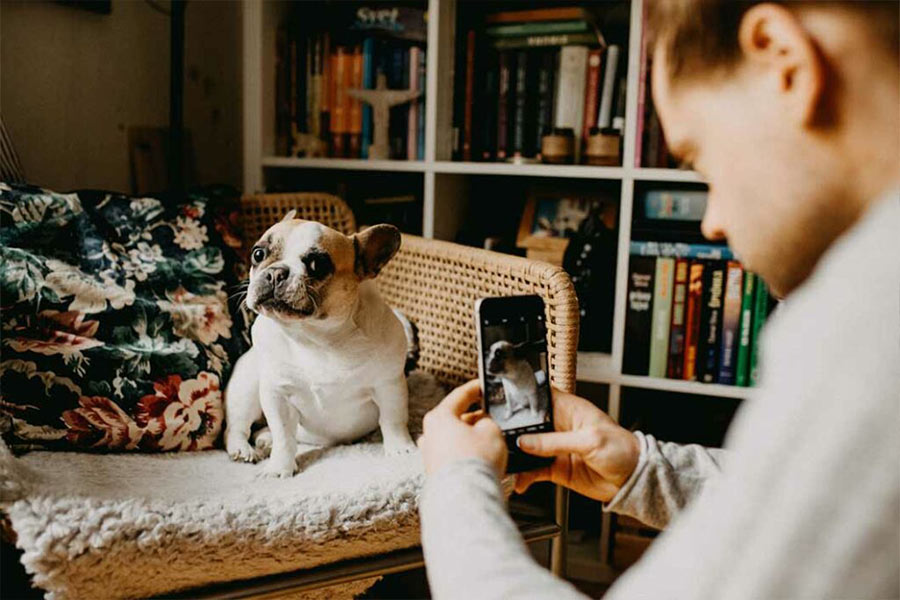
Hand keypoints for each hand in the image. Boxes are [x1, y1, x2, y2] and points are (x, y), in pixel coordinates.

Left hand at [418, 380, 507, 476]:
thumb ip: (487, 421)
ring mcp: (430, 454)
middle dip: (474, 418)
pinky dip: (466, 453)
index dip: (474, 389)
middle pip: (455, 419)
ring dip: (471, 438)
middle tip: (492, 418)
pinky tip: (481, 458)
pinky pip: (454, 455)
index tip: (482, 386)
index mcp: (439, 417)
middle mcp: (429, 434)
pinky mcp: (436, 472)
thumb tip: (483, 423)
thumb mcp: (491, 431)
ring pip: (454, 438)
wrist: (465, 496)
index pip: (459, 396)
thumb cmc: (475, 461)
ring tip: (490, 442)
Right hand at [515, 389, 639, 501]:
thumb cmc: (622, 450)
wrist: (632, 480)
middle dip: (513, 432)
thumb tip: (527, 442)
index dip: (523, 398)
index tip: (504, 405)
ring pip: (527, 449)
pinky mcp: (555, 468)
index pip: (540, 397)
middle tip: (501, 439)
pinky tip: (521, 480)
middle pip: (528, 424)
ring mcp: (555, 448)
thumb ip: (555, 442)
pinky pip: (534, 470)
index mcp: (569, 409)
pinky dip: (525, 476)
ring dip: (516, 455)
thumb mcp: (589, 441)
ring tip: (507, 461)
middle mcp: (559, 426)